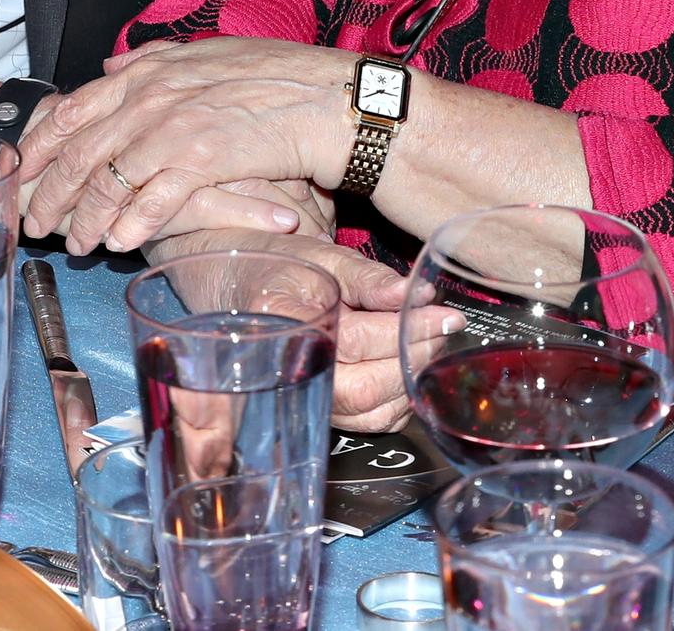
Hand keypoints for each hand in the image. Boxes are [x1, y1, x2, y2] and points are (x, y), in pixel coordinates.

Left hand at [16, 38, 355, 254]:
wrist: (324, 97)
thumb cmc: (272, 77)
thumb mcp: (203, 54)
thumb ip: (151, 60)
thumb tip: (111, 66)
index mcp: (147, 71)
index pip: (73, 109)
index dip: (42, 144)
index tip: (22, 172)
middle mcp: (150, 96)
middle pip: (80, 152)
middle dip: (51, 193)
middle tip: (36, 223)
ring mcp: (172, 127)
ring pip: (108, 182)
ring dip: (86, 220)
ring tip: (77, 246)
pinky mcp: (199, 159)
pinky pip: (150, 200)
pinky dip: (129, 225)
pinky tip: (118, 244)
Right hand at [149, 229, 451, 431]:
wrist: (227, 283)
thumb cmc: (271, 263)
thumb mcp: (320, 255)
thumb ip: (368, 278)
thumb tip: (419, 295)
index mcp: (284, 325)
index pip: (357, 340)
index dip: (407, 330)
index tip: (446, 315)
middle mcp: (287, 369)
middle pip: (364, 389)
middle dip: (413, 360)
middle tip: (444, 328)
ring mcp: (300, 394)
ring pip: (368, 413)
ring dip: (409, 382)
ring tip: (429, 343)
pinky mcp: (315, 404)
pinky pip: (364, 418)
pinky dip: (394, 400)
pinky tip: (406, 366)